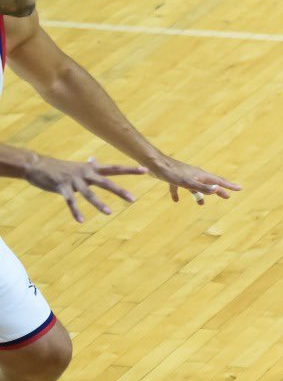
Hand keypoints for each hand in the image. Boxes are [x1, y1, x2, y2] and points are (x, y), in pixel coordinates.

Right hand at [25, 154, 143, 222]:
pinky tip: (81, 221)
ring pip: (89, 194)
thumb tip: (95, 159)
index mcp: (91, 168)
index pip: (114, 168)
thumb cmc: (59, 167)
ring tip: (109, 213)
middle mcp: (85, 174)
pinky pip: (70, 201)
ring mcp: (73, 180)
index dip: (130, 169)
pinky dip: (76, 211)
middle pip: (106, 182)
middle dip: (119, 191)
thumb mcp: (77, 165)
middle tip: (133, 199)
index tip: (146, 170)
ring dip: (99, 204)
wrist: (37, 165)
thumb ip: (89, 165)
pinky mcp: (61, 187)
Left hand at [148, 154, 240, 204]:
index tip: (239, 189)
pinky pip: (180, 187)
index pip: (219, 181)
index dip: (229, 186)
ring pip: (196, 186)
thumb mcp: (187, 182)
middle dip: (219, 191)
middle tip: (227, 197)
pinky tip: (176, 200)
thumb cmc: (171, 173)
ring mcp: (185, 176)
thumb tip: (217, 189)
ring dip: (200, 194)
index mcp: (201, 175)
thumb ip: (202, 187)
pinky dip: (179, 193)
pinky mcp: (175, 178)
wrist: (155, 163)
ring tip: (202, 203)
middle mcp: (195, 175)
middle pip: (210, 184)